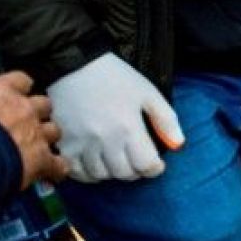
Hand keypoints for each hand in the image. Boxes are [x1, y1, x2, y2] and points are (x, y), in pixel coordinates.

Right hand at [0, 72, 65, 187]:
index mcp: (0, 92)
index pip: (20, 80)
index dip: (19, 87)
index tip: (15, 93)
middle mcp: (24, 110)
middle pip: (43, 104)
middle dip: (36, 112)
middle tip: (24, 122)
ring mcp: (37, 134)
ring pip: (54, 131)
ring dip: (46, 137)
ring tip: (35, 145)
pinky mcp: (43, 161)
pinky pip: (59, 165)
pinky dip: (56, 169)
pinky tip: (51, 172)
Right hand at [47, 54, 183, 183]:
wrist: (73, 65)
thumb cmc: (115, 78)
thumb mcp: (148, 93)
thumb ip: (166, 120)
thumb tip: (178, 145)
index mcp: (128, 127)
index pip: (146, 165)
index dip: (155, 168)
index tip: (156, 163)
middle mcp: (104, 139)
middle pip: (124, 173)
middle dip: (135, 170)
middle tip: (136, 160)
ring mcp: (80, 143)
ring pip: (100, 175)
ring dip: (112, 172)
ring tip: (116, 159)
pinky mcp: (62, 143)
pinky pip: (74, 172)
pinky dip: (87, 173)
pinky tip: (94, 163)